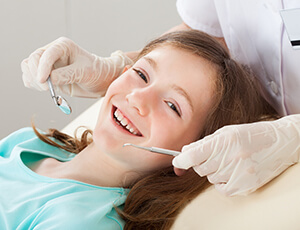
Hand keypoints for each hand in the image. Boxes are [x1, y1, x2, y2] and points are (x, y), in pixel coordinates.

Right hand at [21, 37, 132, 96]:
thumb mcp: (84, 72)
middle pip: (33, 60)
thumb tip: (50, 80)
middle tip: (47, 88)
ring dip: (33, 80)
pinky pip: (30, 78)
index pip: (46, 54)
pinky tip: (45, 89)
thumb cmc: (96, 72)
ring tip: (48, 89)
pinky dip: (33, 85)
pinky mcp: (46, 75)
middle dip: (36, 75)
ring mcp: (48, 64)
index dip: (42, 67)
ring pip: (28, 68)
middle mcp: (53, 53)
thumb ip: (67, 75)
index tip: (43, 81)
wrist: (101, 81)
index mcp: (63, 46)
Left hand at [173, 115, 299, 195]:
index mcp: (224, 141)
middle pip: (200, 168)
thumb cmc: (250, 134)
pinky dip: (223, 181)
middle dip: (201, 162)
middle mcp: (231, 158)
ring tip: (230, 160)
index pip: (193, 156)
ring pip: (211, 178)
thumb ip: (204, 142)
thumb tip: (184, 152)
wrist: (280, 143)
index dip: (181, 160)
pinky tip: (234, 171)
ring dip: (214, 171)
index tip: (177, 162)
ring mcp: (239, 174)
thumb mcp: (226, 132)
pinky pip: (222, 189)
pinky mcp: (245, 186)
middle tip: (214, 155)